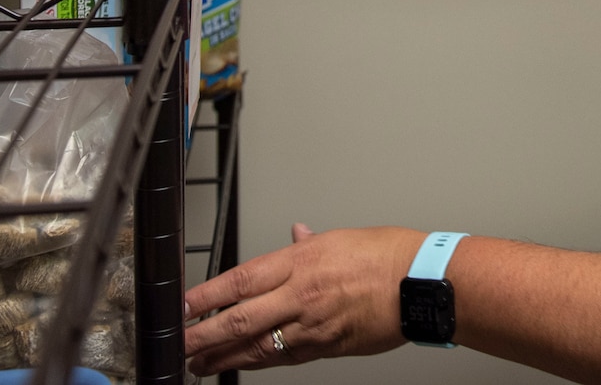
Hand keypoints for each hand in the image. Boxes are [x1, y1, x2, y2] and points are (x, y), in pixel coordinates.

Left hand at [184, 223, 422, 371]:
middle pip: (240, 318)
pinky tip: (244, 366)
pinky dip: (261, 363)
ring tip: (200, 365)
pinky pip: (285, 358)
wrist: (420, 283)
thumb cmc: (387, 256)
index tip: (183, 306)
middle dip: (204, 335)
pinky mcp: (327, 347)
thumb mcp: (341, 238)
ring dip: (225, 357)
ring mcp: (313, 324)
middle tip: (180, 344)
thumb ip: (309, 244)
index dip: (206, 296)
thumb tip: (294, 234)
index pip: (240, 280)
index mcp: (301, 260)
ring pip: (258, 346)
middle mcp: (301, 293)